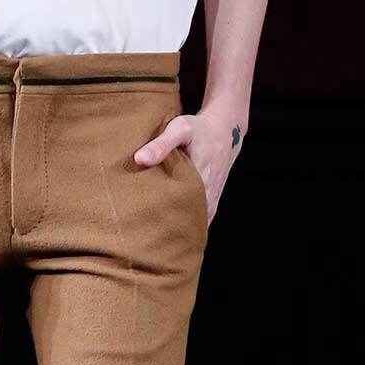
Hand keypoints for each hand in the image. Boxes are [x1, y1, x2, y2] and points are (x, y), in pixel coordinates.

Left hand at [132, 102, 246, 225]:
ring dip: (177, 228)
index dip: (159, 218)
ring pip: (195, 223)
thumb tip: (139, 159)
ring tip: (153, 236)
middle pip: (185, 220)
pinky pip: (200, 219)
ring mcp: (212, 199)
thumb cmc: (199, 129)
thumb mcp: (180, 129)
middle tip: (141, 234)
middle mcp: (208, 194)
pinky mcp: (212, 200)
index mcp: (199, 180)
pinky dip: (187, 224)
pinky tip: (170, 230)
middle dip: (165, 227)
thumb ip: (160, 144)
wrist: (225, 130)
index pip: (178, 208)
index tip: (141, 224)